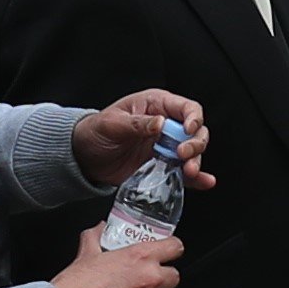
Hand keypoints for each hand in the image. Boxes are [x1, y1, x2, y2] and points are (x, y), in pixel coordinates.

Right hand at [49, 233, 179, 287]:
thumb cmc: (75, 287)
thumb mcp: (85, 254)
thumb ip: (95, 237)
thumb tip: (99, 229)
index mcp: (140, 257)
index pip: (175, 247)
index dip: (170, 249)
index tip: (166, 253)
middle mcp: (150, 279)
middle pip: (174, 276)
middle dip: (161, 278)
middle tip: (144, 280)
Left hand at [72, 90, 208, 184]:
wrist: (83, 157)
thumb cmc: (95, 132)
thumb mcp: (112, 124)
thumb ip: (137, 123)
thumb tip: (161, 123)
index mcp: (156, 105)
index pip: (186, 107)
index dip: (193, 118)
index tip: (188, 130)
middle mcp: (166, 124)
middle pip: (195, 130)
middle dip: (195, 143)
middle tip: (183, 155)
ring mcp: (165, 146)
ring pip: (193, 151)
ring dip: (196, 161)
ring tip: (189, 171)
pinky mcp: (163, 165)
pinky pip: (183, 170)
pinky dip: (196, 178)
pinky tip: (205, 182)